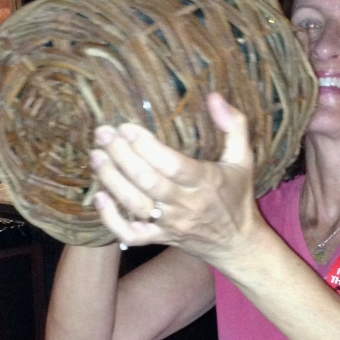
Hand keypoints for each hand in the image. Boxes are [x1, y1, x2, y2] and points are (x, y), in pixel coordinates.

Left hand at [90, 92, 260, 262]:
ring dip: (112, 180)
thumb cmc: (237, 196)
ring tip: (97, 156)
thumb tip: (214, 96)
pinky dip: (111, 219)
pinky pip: (131, 234)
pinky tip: (99, 196)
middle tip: (103, 135)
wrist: (237, 244)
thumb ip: (234, 125)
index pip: (172, 165)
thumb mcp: (243, 159)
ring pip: (136, 205)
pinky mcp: (161, 238)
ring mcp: (172, 224)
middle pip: (148, 182)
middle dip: (120, 156)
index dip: (146, 146)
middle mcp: (187, 205)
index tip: (126, 127)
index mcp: (207, 182)